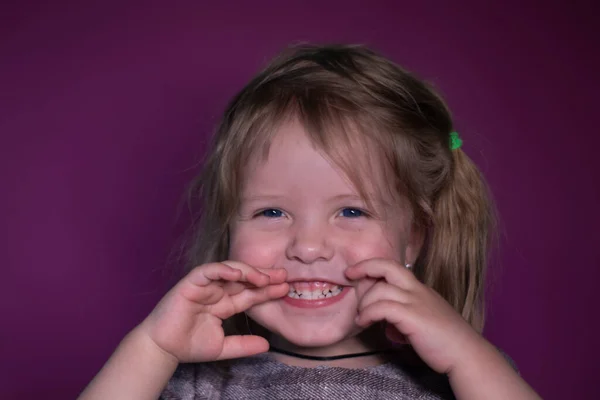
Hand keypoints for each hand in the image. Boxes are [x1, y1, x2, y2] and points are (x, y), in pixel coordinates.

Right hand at [138, 261, 287, 362]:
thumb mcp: (223, 347)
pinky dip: (223, 269)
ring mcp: (205, 285)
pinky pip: (209, 271)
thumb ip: (243, 345)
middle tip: (284, 275)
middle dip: (264, 276)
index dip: (267, 290)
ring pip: (230, 271)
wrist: (163, 349)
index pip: (250, 294)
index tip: (286, 288)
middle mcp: (217, 291)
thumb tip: (267, 346)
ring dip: (248, 272)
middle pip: (245, 279)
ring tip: (264, 277)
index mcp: (225, 303)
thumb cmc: (189, 345)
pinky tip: (237, 273)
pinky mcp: (191, 282)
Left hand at [346, 258, 485, 374]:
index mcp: (420, 289)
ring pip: (380, 289)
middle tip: (349, 276)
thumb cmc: (445, 341)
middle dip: (364, 267)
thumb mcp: (423, 321)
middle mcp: (418, 290)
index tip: (357, 272)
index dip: (373, 265)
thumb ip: (404, 318)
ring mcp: (416, 302)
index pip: (394, 267)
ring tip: (361, 318)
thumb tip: (387, 326)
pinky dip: (368, 313)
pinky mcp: (413, 317)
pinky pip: (382, 307)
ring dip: (364, 302)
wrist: (466, 354)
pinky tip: (365, 322)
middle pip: (387, 266)